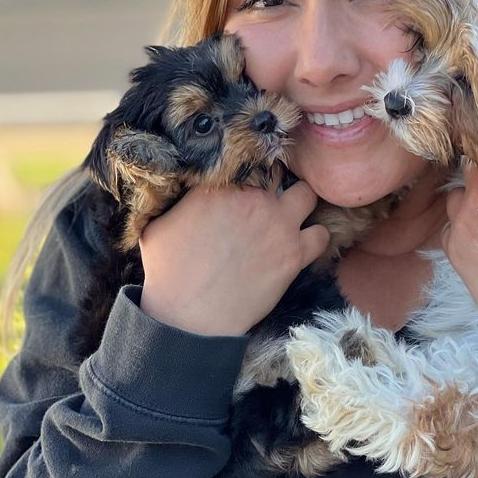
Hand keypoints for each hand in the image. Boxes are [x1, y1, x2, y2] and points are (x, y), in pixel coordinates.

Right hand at [138, 180, 329, 336]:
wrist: (189, 317)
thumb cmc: (168, 274)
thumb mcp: (157, 225)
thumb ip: (177, 201)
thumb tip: (176, 189)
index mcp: (220, 186)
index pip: (247, 159)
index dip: (249, 168)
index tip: (249, 178)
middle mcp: (254, 198)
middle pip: (280, 170)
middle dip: (275, 180)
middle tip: (270, 195)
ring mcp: (278, 225)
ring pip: (307, 194)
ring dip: (300, 203)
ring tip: (292, 215)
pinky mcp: (294, 255)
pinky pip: (320, 235)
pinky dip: (315, 237)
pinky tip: (304, 243)